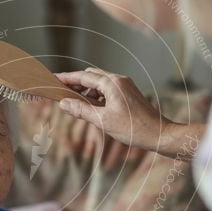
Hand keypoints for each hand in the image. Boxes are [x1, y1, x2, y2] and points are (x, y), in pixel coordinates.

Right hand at [56, 68, 170, 151]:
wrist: (159, 134)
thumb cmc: (133, 128)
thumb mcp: (103, 120)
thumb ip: (81, 110)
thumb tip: (63, 103)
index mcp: (112, 83)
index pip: (83, 77)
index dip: (66, 78)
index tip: (52, 78)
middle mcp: (119, 80)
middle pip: (91, 76)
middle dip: (76, 83)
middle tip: (61, 93)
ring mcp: (125, 86)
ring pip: (99, 83)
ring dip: (86, 90)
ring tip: (76, 104)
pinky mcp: (129, 93)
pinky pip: (108, 89)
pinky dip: (97, 95)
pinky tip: (92, 108)